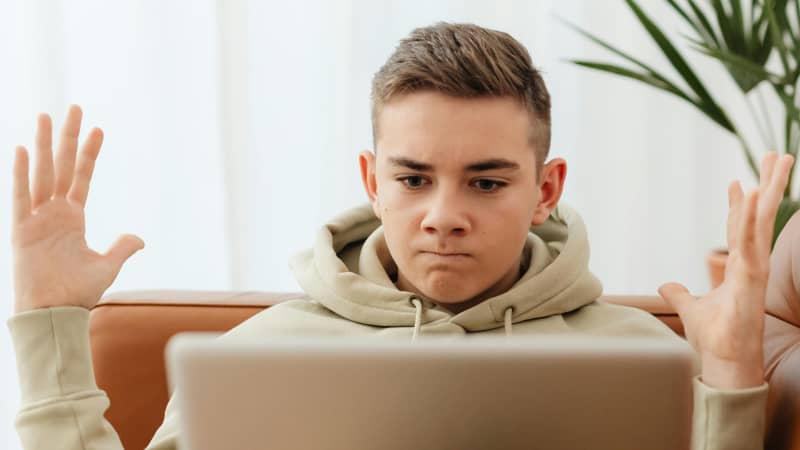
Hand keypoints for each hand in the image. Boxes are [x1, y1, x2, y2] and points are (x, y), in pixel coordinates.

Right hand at [12, 105, 143, 312]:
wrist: (54, 315)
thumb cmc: (77, 294)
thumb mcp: (106, 267)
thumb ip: (121, 248)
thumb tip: (139, 238)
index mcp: (73, 218)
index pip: (82, 177)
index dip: (90, 153)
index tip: (98, 128)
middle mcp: (54, 213)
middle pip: (62, 166)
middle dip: (68, 138)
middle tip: (75, 108)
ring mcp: (37, 218)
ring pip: (42, 174)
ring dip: (45, 145)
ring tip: (46, 116)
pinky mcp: (22, 230)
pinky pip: (21, 197)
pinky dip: (22, 174)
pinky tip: (24, 149)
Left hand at [659, 152, 793, 388]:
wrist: (724, 362)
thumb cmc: (715, 338)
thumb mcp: (690, 308)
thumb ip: (680, 294)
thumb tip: (667, 285)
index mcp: (740, 267)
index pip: (740, 228)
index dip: (739, 205)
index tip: (736, 181)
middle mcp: (752, 263)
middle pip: (761, 216)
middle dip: (770, 184)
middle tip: (778, 154)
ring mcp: (755, 269)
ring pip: (763, 220)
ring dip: (770, 189)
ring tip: (779, 159)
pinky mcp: (752, 278)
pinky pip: (751, 240)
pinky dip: (751, 217)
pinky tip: (752, 193)